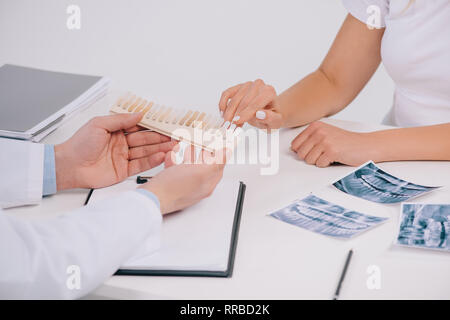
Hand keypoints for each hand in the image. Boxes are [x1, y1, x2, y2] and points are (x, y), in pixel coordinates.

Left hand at [55, 113, 176, 189]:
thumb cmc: (79, 144)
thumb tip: (139, 114)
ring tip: (173, 146)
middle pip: (145, 140)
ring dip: (160, 149)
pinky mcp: (123, 171)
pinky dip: (152, 161)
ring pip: (145, 152)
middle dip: (160, 138)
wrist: (69, 166)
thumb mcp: (100, 124)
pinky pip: (140, 165)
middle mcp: (121, 144)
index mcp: (116, 131)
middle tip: (175, 136)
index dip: (152, 126)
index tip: (165, 124)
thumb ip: (121, 120)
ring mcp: (123, 158)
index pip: (139, 127)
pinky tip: (161, 156)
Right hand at [140, 146, 227, 214]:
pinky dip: (174, 161)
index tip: (219, 143)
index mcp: (207, 184)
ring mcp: (184, 186)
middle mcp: (197, 186)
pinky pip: (175, 170)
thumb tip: (228, 154)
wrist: (151, 198)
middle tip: (204, 143)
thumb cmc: (173, 188)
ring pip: (189, 167)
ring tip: (188, 146)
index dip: (220, 154)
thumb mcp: (199, 172)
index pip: (219, 167)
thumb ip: (216, 163)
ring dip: (189, 156)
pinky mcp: (171, 184)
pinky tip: (171, 155)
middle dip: (204, 153)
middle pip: (205, 166)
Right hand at [219, 79, 283, 128]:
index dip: (245, 114)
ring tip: (226, 126)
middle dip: (235, 116)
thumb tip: (260, 114)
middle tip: (228, 128)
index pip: (255, 104)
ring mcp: (247, 85)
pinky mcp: (238, 87)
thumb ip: (270, 118)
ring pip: (234, 99)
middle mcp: (259, 85)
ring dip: (228, 113)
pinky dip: (222, 104)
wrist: (268, 110)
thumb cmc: (271, 117)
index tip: (236, 122)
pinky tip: (222, 114)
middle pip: (243, 102)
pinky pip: (227, 93)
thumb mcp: (275, 122)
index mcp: (269, 92)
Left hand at [290, 121, 379, 166]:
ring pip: (309, 160)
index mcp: (315, 126)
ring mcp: (325, 140)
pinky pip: (319, 165)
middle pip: (300, 154)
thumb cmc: (346, 142)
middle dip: (311, 158)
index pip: (295, 145)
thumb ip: (309, 139)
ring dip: (319, 161)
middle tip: (324, 154)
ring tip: (330, 155)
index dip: (303, 152)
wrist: (367, 145)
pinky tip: (336, 157)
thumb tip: (293, 149)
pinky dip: (327, 165)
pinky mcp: (332, 151)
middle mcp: (318, 131)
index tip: (314, 151)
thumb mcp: (325, 134)